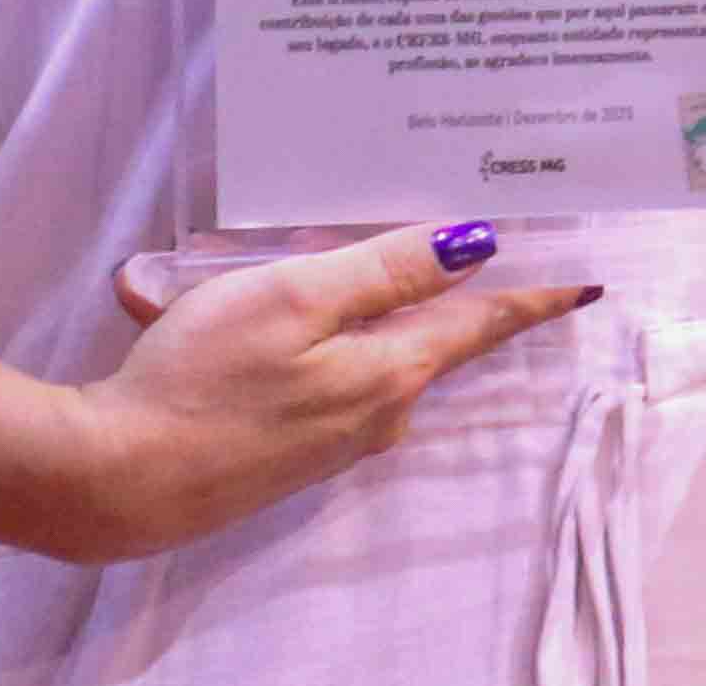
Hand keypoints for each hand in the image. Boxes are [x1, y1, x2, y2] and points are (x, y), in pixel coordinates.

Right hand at [54, 222, 590, 560]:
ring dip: (330, 304)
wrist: (118, 478)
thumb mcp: (299, 297)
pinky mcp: (286, 450)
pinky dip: (284, 336)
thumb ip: (388, 271)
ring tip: (276, 260)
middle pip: (422, 333)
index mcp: (392, 372)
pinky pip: (312, 375)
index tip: (587, 284)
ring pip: (358, 352)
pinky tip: (218, 311)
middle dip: (419, 283)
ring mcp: (330, 439)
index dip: (532, 296)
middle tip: (434, 228)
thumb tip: (475, 248)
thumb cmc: (206, 378)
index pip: (482, 323)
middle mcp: (377, 412)